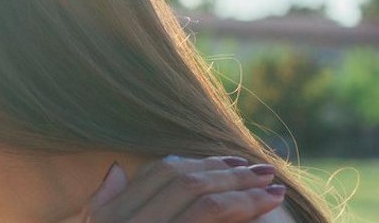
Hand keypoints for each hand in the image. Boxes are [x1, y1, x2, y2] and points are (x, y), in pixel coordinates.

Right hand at [83, 156, 288, 222]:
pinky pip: (209, 215)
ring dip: (242, 187)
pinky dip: (243, 205)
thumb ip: (105, 206)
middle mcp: (127, 222)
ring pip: (201, 196)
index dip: (196, 162)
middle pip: (181, 179)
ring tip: (273, 188)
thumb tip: (117, 169)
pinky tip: (269, 205)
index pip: (157, 172)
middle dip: (225, 171)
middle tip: (262, 170)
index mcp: (111, 216)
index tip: (231, 163)